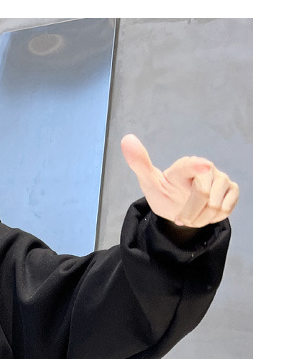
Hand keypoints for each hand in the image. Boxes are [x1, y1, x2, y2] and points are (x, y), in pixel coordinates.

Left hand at [120, 135, 238, 226]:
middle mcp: (206, 168)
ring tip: (192, 216)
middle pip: (202, 195)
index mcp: (184, 166)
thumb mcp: (149, 181)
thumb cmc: (165, 192)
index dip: (197, 166)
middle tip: (180, 217)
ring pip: (216, 206)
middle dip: (190, 213)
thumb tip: (126, 139)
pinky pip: (227, 208)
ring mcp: (221, 179)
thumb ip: (139, 162)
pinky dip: (214, 218)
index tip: (204, 166)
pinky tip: (206, 214)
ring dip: (201, 219)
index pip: (190, 166)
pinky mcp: (232, 190)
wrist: (179, 208)